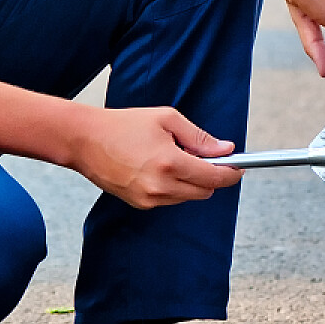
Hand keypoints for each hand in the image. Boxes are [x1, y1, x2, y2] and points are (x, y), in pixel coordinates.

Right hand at [70, 106, 241, 209]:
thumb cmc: (124, 125)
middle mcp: (161, 186)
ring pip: (188, 196)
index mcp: (170, 163)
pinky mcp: (140, 204)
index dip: (231, 173)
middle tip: (205, 157)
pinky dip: (174, 186)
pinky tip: (158, 167)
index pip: (214, 177)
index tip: (239, 168)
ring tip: (172, 157)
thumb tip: (225, 149)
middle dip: (211, 176)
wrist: (85, 141)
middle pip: (205, 191)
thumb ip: (199, 137)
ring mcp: (149, 199)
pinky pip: (170, 199)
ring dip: (191, 181)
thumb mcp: (167, 119)